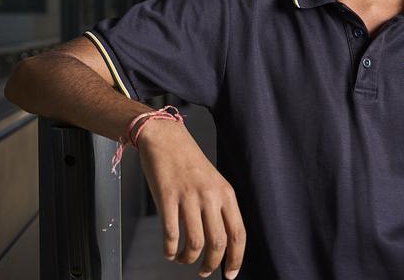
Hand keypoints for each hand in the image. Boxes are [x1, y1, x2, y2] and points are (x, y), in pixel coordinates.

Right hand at [137, 120, 245, 278]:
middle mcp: (210, 196)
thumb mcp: (214, 182)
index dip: (236, 259)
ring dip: (189, 259)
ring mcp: (188, 196)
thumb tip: (221, 242)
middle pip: (218, 242)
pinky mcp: (167, 197)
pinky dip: (170, 249)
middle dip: (211, 264)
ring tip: (182, 259)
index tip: (230, 274)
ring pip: (195, 242)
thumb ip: (219, 208)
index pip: (238, 234)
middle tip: (204, 272)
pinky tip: (168, 251)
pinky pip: (171, 233)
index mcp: (226, 193)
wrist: (165, 138)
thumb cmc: (188, 162)